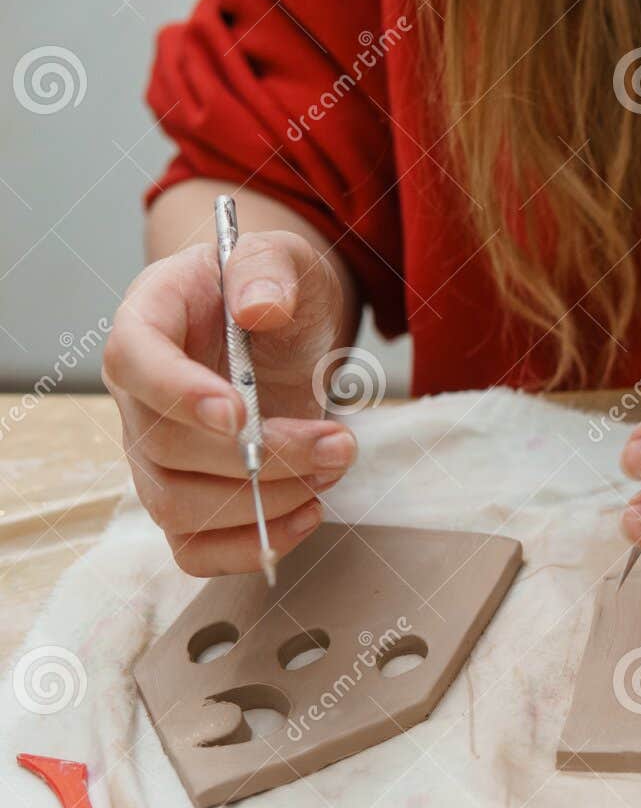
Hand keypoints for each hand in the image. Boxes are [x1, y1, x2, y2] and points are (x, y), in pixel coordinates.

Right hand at [105, 230, 356, 574]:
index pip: (135, 363)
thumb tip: (258, 308)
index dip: (180, 395)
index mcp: (147, 325)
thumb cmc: (272, 292)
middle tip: (339, 443)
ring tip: (332, 469)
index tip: (240, 414)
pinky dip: (251, 547)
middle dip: (264, 457)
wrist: (282, 331)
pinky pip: (195, 548)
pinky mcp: (187, 497)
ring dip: (266, 503)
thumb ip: (268, 269)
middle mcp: (138, 398)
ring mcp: (155, 456)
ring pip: (179, 508)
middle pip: (167, 449)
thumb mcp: (281, 258)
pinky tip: (308, 513)